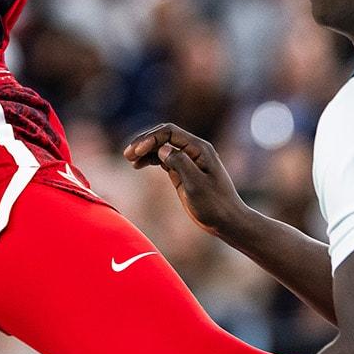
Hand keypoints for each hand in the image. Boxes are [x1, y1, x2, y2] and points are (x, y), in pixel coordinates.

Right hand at [123, 123, 248, 237]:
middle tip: (127, 154)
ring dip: (144, 150)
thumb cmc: (214, 205)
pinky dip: (149, 159)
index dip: (150, 138)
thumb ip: (180, 163)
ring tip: (130, 160)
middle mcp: (193, 150)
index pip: (169, 132)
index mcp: (199, 149)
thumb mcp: (196, 185)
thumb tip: (162, 149)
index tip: (136, 152)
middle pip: (163, 136)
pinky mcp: (183, 171)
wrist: (227, 221)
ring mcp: (188, 160)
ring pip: (161, 147)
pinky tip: (138, 165)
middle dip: (144, 142)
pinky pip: (163, 158)